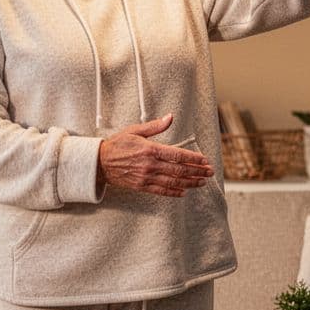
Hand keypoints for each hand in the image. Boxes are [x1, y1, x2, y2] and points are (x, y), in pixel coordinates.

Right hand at [98, 114, 214, 197]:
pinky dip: (174, 192)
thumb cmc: (117, 145)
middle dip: (197, 171)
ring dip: (190, 183)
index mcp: (150, 149)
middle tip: (209, 172)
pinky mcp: (141, 186)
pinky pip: (161, 191)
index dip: (193, 159)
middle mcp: (150, 165)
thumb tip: (170, 117)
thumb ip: (155, 126)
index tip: (204, 160)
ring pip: (173, 182)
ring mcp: (146, 177)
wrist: (99, 162)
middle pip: (179, 170)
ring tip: (202, 182)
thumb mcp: (135, 130)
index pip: (177, 155)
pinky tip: (184, 192)